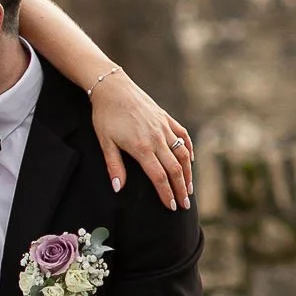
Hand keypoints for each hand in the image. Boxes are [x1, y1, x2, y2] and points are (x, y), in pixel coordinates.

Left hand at [87, 71, 194, 208]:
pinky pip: (183, 136)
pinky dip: (189, 149)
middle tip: (186, 205)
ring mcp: (164, 127)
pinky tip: (191, 160)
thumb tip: (118, 188)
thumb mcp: (105, 142)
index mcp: (141, 147)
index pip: (159, 177)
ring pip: (183, 154)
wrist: (112, 87)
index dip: (167, 194)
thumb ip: (114, 166)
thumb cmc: (106, 116)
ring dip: (188, 173)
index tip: (172, 207)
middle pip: (175, 169)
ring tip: (189, 188)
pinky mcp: (166, 118)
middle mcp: (157, 138)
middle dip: (181, 189)